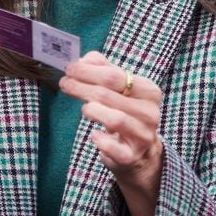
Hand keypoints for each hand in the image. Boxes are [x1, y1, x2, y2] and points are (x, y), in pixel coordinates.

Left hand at [59, 52, 163, 215]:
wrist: (140, 152)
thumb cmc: (125, 112)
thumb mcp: (119, 88)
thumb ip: (102, 68)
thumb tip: (82, 60)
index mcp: (148, 91)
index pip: (115, 75)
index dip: (88, 71)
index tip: (69, 68)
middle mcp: (150, 112)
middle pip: (108, 95)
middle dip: (81, 87)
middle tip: (65, 84)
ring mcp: (143, 135)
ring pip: (114, 118)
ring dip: (91, 110)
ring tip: (84, 108)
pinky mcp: (131, 155)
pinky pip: (112, 147)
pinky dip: (99, 139)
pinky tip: (94, 134)